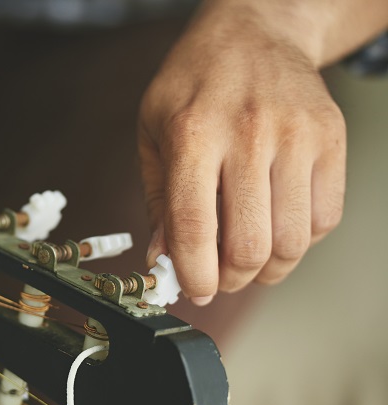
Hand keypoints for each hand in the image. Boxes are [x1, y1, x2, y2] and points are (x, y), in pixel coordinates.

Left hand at [138, 3, 347, 304]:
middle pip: (250, 247)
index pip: (194, 229)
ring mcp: (297, 136)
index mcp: (193, 135)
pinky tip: (275, 226)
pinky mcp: (331, 139)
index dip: (194, 276)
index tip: (194, 291)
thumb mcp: (153, 134)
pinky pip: (324, 219)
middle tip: (220, 277)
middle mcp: (249, 134)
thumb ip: (159, 202)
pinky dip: (300, 241)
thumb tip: (164, 261)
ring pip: (291, 242)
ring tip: (248, 257)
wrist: (254, 33)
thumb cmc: (194, 86)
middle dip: (232, 279)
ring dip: (267, 269)